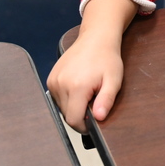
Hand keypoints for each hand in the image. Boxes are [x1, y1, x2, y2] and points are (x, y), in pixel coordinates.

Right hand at [47, 0, 135, 132]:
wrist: (95, 38)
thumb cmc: (107, 59)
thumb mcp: (114, 80)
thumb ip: (106, 100)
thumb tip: (99, 118)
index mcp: (77, 87)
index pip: (73, 120)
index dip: (84, 127)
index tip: (93, 123)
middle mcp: (61, 84)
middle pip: (67, 114)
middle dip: (80, 115)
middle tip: (93, 102)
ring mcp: (53, 81)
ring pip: (61, 107)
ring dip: (73, 106)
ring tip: (87, 92)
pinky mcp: (50, 78)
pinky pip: (57, 97)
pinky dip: (67, 98)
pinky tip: (78, 87)